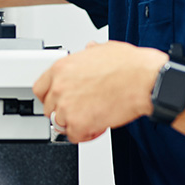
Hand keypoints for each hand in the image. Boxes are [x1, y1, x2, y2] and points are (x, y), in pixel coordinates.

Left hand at [33, 40, 166, 142]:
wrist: (143, 80)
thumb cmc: (128, 65)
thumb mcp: (103, 49)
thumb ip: (90, 52)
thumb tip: (90, 50)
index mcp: (63, 67)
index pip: (40, 87)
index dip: (49, 96)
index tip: (55, 99)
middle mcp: (61, 86)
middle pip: (48, 108)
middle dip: (62, 110)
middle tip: (78, 110)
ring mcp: (67, 106)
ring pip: (60, 123)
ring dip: (74, 123)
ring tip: (90, 118)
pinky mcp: (79, 123)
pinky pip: (73, 136)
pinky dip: (84, 135)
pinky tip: (95, 126)